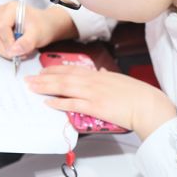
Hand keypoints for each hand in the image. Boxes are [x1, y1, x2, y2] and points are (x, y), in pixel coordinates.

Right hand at [0, 2, 78, 59]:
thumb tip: (13, 51)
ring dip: (6, 50)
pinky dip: (5, 49)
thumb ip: (26, 43)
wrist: (46, 25)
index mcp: (11, 9)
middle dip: (6, 49)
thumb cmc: (43, 26)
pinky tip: (17, 48)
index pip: (2, 27)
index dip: (8, 42)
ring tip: (21, 51)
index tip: (16, 52)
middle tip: (20, 55)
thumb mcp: (38, 34)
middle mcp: (1, 12)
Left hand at [26, 66, 176, 139]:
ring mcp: (93, 94)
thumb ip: (108, 77)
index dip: (56, 69)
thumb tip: (101, 72)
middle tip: (29, 79)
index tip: (44, 70)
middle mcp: (93, 81)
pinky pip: (72, 104)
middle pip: (63, 77)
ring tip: (32, 87)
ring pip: (64, 87)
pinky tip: (48, 102)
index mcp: (99, 75)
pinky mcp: (95, 107)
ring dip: (46, 87)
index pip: (72, 69)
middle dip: (44, 77)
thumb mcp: (120, 80)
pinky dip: (59, 103)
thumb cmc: (137, 94)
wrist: (147, 104)